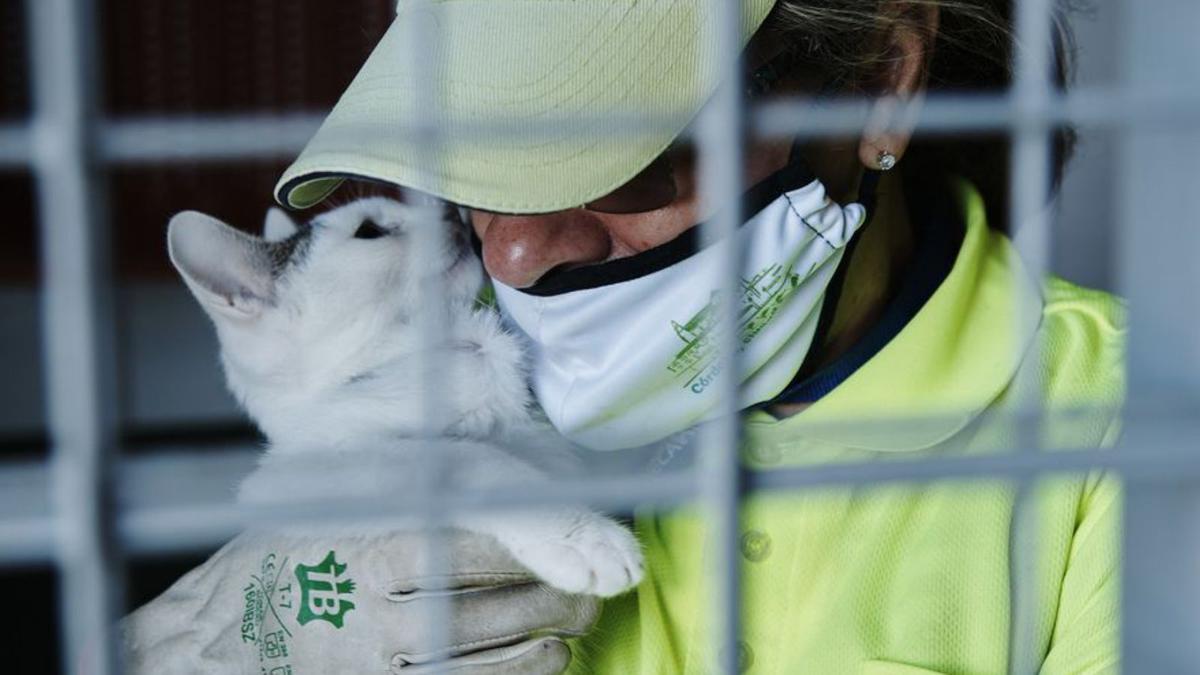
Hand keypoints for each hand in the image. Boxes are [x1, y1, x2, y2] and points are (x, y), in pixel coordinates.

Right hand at [121, 528, 597, 673]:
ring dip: (546, 648)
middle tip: (588, 596)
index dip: (540, 549)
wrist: (208, 643)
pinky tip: (538, 668)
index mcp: (374, 544)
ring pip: (494, 659)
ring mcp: (380, 660)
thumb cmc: (270, 565)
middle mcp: (383, 606)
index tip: (572, 546)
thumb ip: (395, 498)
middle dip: (558, 601)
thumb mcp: (326, 511)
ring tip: (569, 634)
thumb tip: (478, 480)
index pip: (483, 544)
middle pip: (500, 604)